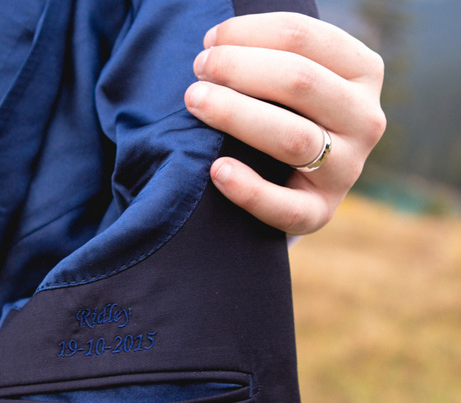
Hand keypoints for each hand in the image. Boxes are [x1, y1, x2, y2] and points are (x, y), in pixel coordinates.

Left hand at [184, 12, 385, 234]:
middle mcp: (365, 119)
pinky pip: (286, 208)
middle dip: (237, 69)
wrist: (295, 181)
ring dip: (236, 115)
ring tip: (195, 101)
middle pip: (298, 82)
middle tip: (198, 70)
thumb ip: (271, 54)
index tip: (209, 40)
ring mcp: (346, 170)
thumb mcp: (292, 79)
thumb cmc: (283, 112)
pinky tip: (217, 170)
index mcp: (362, 71)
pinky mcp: (320, 212)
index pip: (303, 37)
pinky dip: (249, 190)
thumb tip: (214, 40)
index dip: (247, 33)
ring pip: (293, 138)